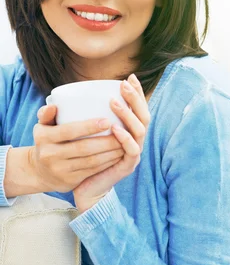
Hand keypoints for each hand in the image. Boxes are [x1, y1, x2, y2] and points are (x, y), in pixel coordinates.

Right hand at [31, 105, 124, 193]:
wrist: (41, 171)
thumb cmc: (48, 141)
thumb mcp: (43, 126)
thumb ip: (47, 114)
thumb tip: (54, 106)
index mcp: (43, 137)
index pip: (69, 131)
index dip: (89, 127)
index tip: (107, 121)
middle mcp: (49, 155)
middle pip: (83, 148)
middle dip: (106, 141)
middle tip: (123, 132)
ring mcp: (60, 170)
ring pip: (91, 161)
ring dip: (111, 152)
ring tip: (125, 143)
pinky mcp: (69, 181)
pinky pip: (93, 171)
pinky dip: (107, 163)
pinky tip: (118, 155)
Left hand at [73, 73, 150, 212]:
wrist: (85, 188)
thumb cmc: (82, 160)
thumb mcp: (76, 137)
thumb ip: (66, 121)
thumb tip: (51, 104)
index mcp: (128, 130)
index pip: (139, 108)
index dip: (137, 92)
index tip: (130, 76)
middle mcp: (135, 140)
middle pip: (144, 116)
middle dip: (135, 99)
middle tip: (123, 85)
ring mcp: (133, 153)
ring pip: (139, 131)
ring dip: (128, 115)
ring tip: (114, 102)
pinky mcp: (128, 166)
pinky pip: (132, 150)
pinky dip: (125, 139)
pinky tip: (115, 129)